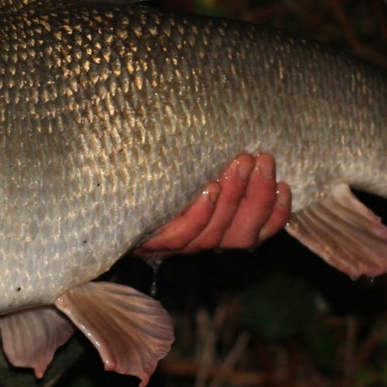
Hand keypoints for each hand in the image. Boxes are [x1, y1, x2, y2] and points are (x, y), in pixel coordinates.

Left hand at [133, 152, 291, 258]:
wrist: (101, 201)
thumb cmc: (153, 177)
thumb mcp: (188, 171)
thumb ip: (217, 166)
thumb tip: (248, 142)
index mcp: (215, 230)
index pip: (255, 234)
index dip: (275, 216)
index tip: (285, 185)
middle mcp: (199, 243)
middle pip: (240, 236)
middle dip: (257, 198)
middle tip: (262, 160)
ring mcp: (175, 245)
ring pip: (214, 234)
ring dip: (232, 197)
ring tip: (239, 163)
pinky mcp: (150, 240)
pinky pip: (182, 233)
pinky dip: (199, 212)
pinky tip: (208, 188)